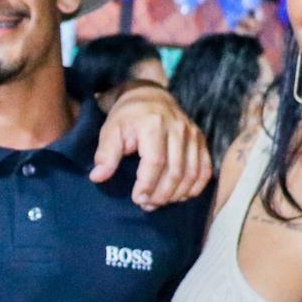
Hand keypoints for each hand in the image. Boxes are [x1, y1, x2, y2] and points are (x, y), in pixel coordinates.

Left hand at [92, 84, 211, 208]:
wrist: (150, 95)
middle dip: (161, 194)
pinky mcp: (201, 140)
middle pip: (176, 171)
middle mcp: (178, 129)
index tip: (137, 198)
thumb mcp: (111, 130)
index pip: (156, 162)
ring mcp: (193, 135)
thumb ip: (105, 154)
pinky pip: (205, 170)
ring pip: (192, 173)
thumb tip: (97, 177)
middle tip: (146, 205)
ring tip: (158, 203)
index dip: (147, 184)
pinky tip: (180, 196)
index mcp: (154, 125)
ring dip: (176, 194)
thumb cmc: (128, 116)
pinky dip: (194, 187)